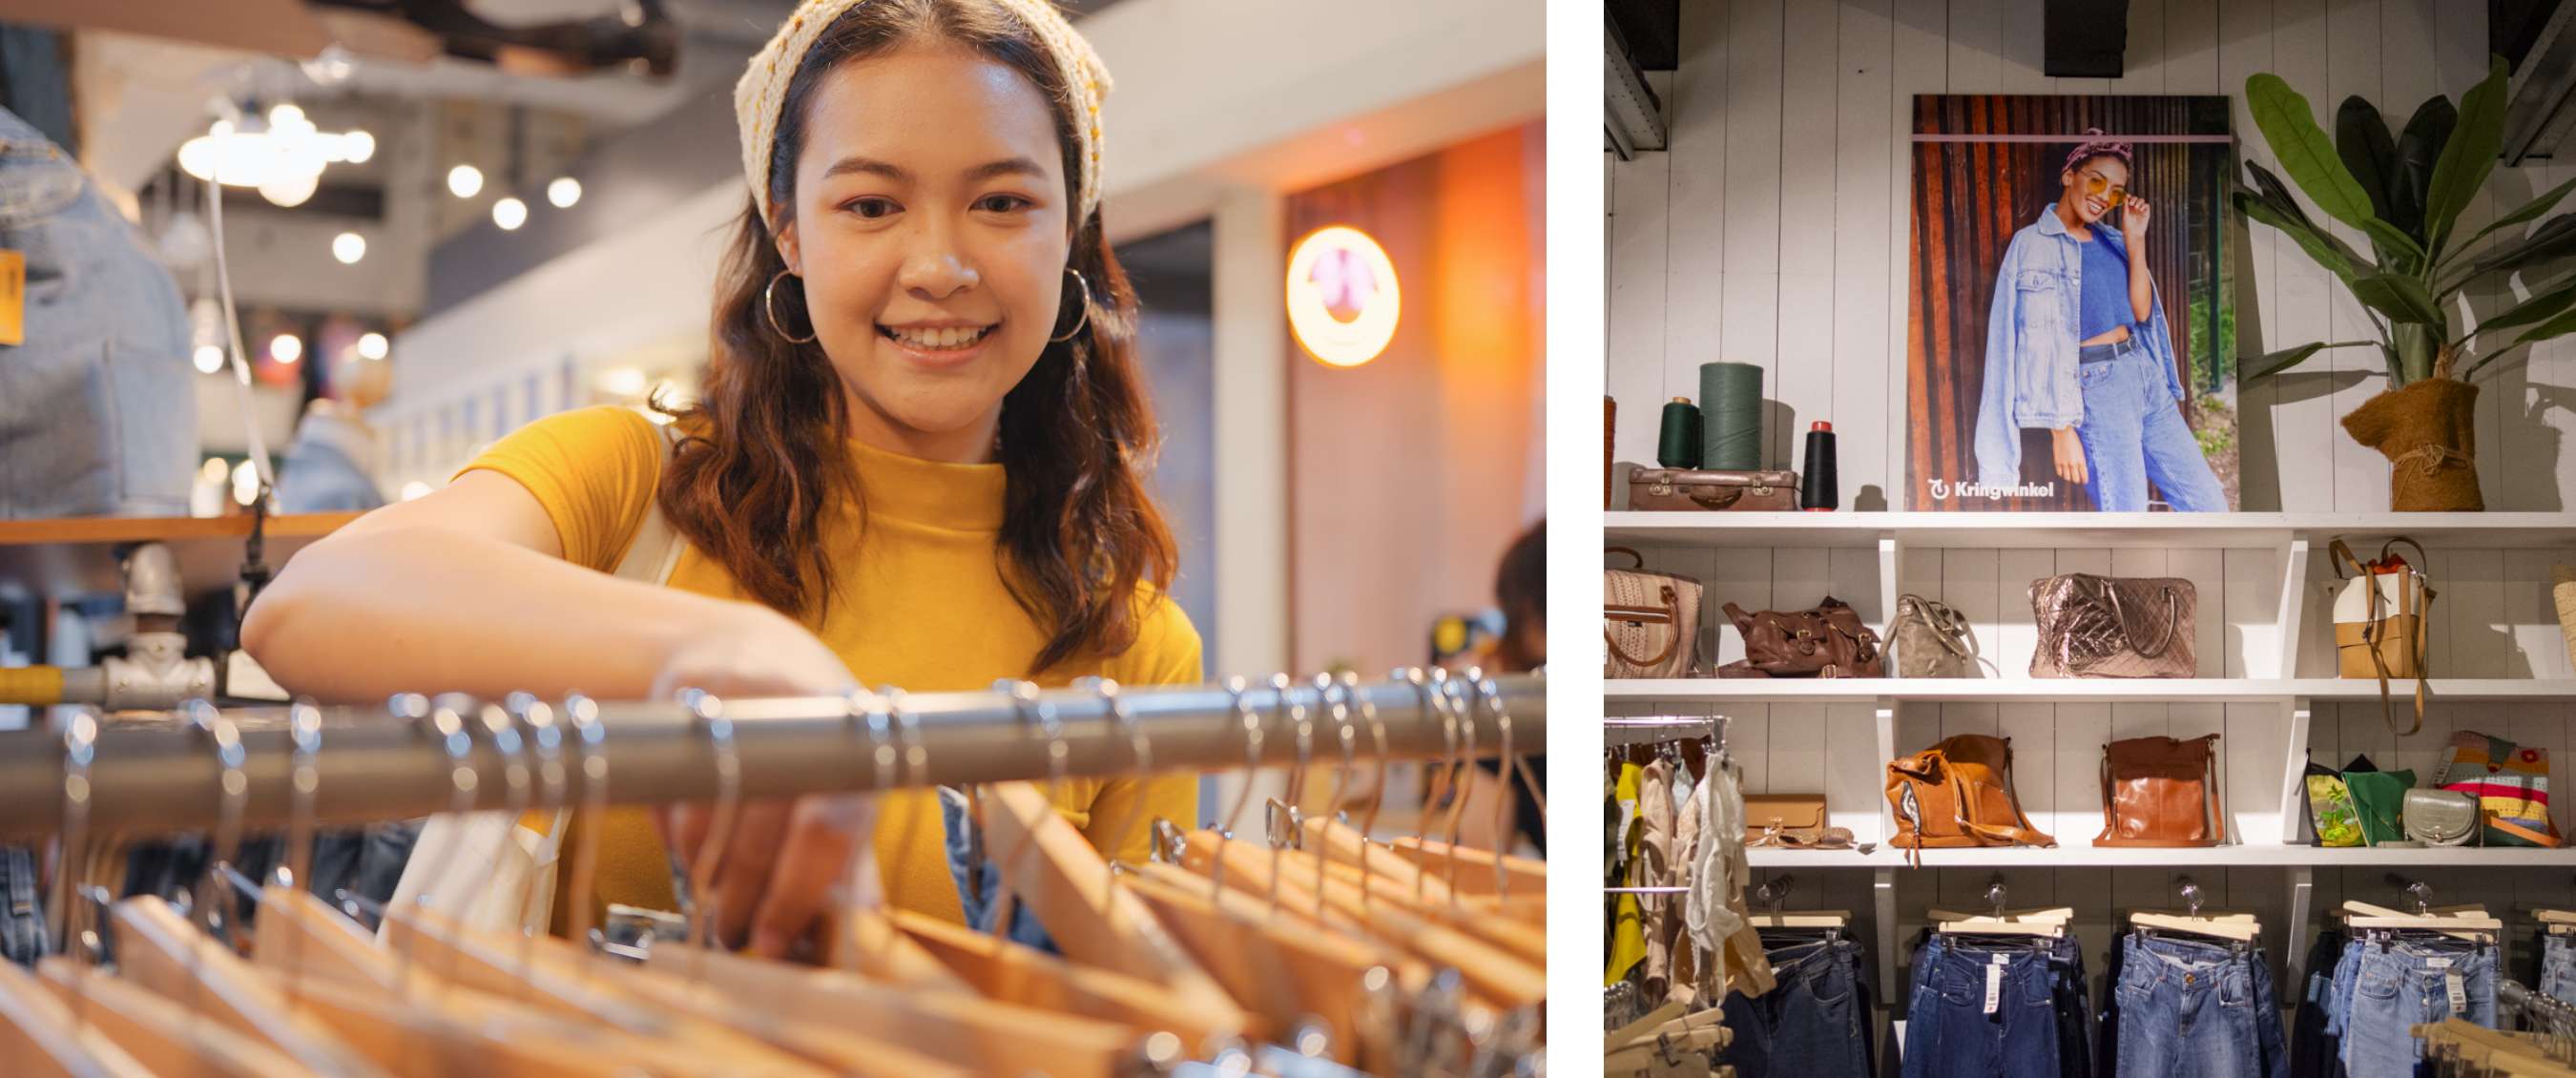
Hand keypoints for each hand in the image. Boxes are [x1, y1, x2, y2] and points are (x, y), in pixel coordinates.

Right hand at [653, 603, 873, 957]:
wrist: (750, 653)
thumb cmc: (805, 743)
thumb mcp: (841, 789)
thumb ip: (849, 861)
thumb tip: (856, 936)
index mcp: (855, 752)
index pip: (830, 830)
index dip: (798, 893)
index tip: (773, 942)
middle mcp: (805, 720)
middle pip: (764, 834)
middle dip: (744, 900)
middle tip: (732, 935)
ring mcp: (747, 700)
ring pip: (710, 819)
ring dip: (706, 874)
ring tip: (711, 899)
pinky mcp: (691, 693)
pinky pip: (674, 790)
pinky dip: (678, 834)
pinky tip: (692, 848)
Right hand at [2051, 426, 2088, 485]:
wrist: (2063, 433)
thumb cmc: (2074, 439)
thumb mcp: (2081, 450)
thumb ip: (2081, 460)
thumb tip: (2081, 468)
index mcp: (2081, 460)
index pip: (2084, 475)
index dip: (2085, 480)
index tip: (2085, 482)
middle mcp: (2073, 463)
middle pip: (2075, 478)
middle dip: (2077, 481)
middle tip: (2077, 481)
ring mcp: (2064, 463)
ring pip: (2067, 477)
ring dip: (2069, 478)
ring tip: (2070, 476)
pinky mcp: (2057, 461)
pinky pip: (2059, 472)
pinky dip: (2061, 474)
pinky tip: (2063, 472)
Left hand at [2120, 195, 2150, 239]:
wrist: (2134, 234)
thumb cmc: (2127, 226)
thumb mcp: (2125, 216)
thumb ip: (2125, 207)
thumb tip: (2125, 198)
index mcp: (2128, 208)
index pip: (2129, 199)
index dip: (2129, 196)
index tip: (2127, 195)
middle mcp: (2134, 208)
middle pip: (2136, 198)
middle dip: (2134, 199)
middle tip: (2131, 204)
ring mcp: (2140, 210)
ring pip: (2141, 201)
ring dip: (2139, 202)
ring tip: (2136, 208)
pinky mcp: (2146, 213)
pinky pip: (2147, 205)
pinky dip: (2144, 206)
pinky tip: (2140, 210)